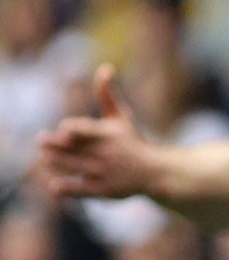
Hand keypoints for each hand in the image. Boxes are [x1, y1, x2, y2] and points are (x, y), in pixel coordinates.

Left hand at [36, 66, 156, 200]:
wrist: (154, 172)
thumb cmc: (133, 141)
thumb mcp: (123, 117)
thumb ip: (108, 95)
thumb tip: (105, 68)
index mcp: (110, 134)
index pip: (81, 129)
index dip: (67, 129)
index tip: (62, 130)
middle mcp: (106, 153)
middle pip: (68, 148)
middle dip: (50, 145)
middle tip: (42, 140)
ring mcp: (104, 173)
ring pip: (67, 167)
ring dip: (51, 162)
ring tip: (45, 157)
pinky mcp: (102, 190)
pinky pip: (74, 189)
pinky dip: (61, 186)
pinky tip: (54, 180)